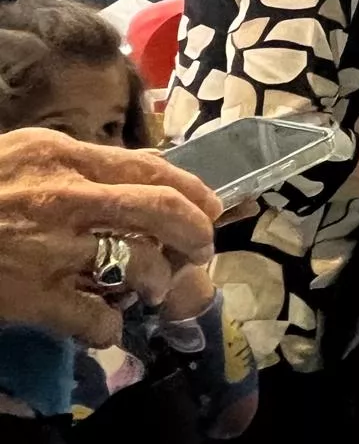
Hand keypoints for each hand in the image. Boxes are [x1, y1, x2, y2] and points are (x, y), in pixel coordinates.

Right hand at [0, 129, 222, 347]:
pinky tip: (106, 326)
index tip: (212, 208)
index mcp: (63, 156)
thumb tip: (139, 172)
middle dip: (196, 235)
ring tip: (154, 289)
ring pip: (140, 265)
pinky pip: (96, 317)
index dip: (194, 190)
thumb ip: (77, 163)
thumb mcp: (22, 154)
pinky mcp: (31, 295)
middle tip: (201, 252)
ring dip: (159, 282)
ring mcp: (50, 248)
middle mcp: (66, 197)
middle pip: (162, 211)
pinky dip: (110, 327)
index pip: (151, 168)